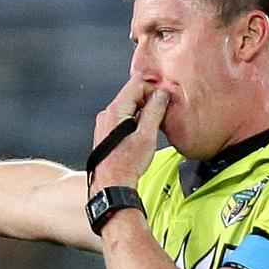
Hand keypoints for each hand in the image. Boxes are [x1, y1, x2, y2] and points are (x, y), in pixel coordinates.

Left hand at [90, 77, 169, 193]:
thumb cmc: (127, 164)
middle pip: (132, 94)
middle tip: (161, 117)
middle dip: (149, 102)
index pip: (137, 83)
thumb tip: (161, 94)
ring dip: (143, 113)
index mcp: (116, 110)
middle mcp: (107, 113)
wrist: (112, 185)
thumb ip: (154, 110)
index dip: (154, 90)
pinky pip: (123, 118)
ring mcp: (105, 123)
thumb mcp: (147, 135)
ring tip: (151, 130)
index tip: (164, 103)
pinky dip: (135, 122)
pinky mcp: (106, 132)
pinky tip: (141, 136)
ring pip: (129, 106)